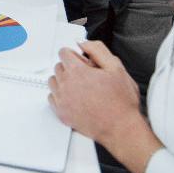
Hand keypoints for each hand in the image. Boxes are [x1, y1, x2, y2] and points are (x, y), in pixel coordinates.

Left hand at [47, 41, 161, 172]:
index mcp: (77, 72)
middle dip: (71, 68)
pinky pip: (52, 97)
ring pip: (54, 81)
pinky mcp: (61, 114)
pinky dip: (61, 96)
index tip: (83, 62)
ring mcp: (62, 100)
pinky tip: (75, 98)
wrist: (121, 128)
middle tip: (87, 76)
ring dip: (64, 81)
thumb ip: (97, 49)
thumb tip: (84, 43)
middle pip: (58, 66)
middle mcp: (66, 85)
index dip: (76, 55)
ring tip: (81, 88)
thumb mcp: (116, 67)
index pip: (63, 52)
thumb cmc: (121, 102)